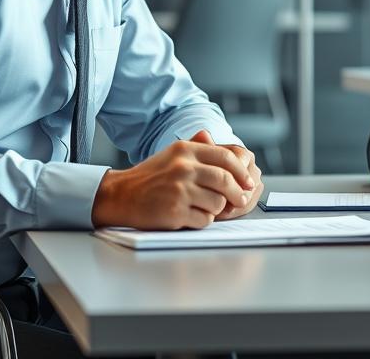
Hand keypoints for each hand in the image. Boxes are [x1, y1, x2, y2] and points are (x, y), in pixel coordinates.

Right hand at [92, 129, 255, 229]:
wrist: (120, 196)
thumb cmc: (150, 177)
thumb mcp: (173, 155)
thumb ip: (199, 149)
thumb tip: (229, 152)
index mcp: (185, 150)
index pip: (225, 157)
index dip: (241, 171)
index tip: (248, 182)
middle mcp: (183, 168)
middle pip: (225, 180)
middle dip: (237, 193)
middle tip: (240, 200)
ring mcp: (179, 190)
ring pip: (217, 203)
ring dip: (215, 209)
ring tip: (199, 207)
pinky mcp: (175, 212)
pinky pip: (204, 219)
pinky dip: (201, 220)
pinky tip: (188, 216)